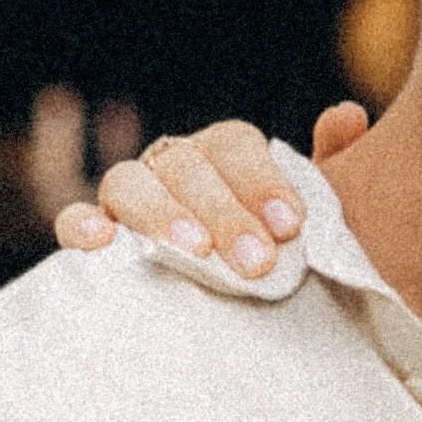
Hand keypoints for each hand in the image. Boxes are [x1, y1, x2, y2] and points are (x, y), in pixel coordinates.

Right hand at [52, 105, 369, 270]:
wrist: (231, 305)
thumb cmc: (270, 259)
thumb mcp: (303, 226)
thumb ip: (328, 174)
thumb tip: (347, 116)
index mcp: (220, 157)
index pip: (234, 145)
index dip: (262, 180)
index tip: (292, 227)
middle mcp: (171, 168)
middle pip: (186, 165)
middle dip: (224, 211)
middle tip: (257, 262)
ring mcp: (127, 200)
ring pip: (128, 183)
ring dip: (161, 214)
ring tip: (195, 253)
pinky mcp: (93, 237)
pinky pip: (74, 221)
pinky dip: (82, 227)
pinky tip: (102, 243)